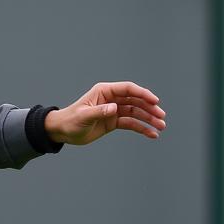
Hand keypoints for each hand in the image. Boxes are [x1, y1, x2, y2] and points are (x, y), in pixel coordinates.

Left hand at [45, 82, 165, 145]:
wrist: (62, 131)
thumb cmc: (70, 121)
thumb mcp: (84, 116)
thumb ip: (99, 112)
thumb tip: (114, 108)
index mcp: (104, 91)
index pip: (128, 89)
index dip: (143, 94)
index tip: (155, 101)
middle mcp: (111, 99)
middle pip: (136, 100)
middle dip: (150, 108)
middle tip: (161, 117)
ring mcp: (113, 110)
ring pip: (136, 112)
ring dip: (149, 119)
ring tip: (161, 127)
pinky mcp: (113, 121)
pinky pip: (130, 123)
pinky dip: (141, 128)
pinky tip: (152, 134)